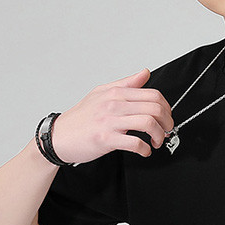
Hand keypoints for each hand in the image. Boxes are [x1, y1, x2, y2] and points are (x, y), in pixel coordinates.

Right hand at [49, 67, 173, 163]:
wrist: (58, 137)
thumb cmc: (80, 118)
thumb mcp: (101, 93)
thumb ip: (126, 83)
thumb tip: (145, 73)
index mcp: (116, 93)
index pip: (153, 94)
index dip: (166, 108)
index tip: (166, 117)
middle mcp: (114, 104)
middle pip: (155, 108)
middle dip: (167, 122)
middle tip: (166, 131)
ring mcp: (110, 121)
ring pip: (148, 123)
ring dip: (159, 135)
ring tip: (157, 142)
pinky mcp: (105, 138)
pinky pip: (134, 142)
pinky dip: (145, 149)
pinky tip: (144, 151)